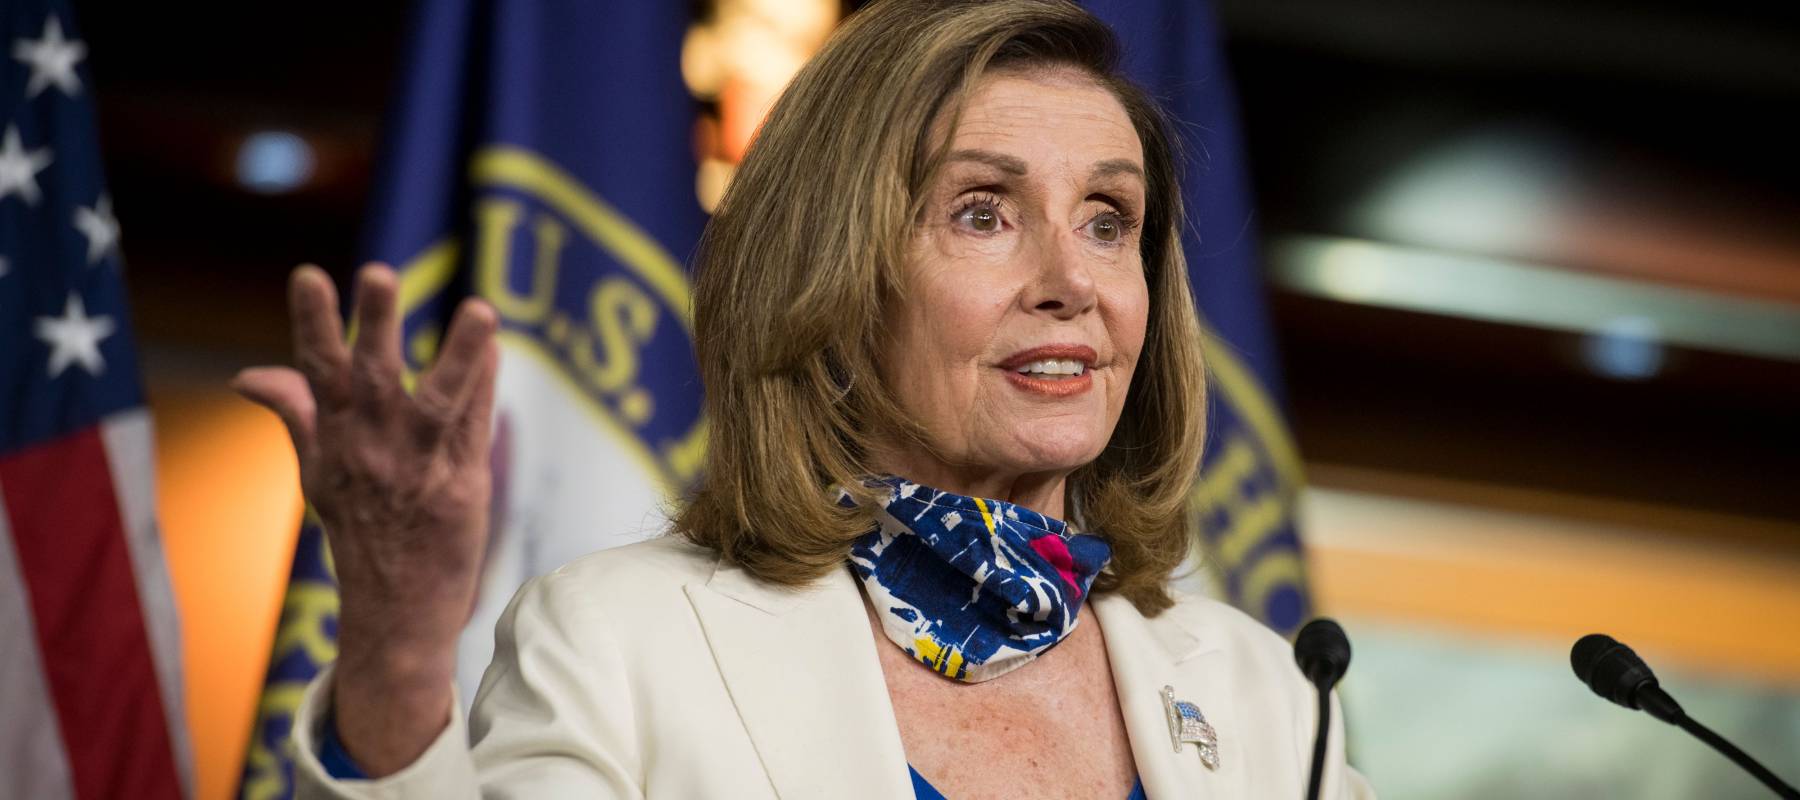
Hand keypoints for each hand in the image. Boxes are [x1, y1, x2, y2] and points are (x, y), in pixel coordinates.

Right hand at [234, 263, 498, 773]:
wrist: (395, 615)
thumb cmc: (360, 534)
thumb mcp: (317, 475)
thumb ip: (295, 415)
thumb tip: (245, 374)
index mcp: (335, 441)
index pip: (318, 373)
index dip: (313, 323)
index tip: (309, 275)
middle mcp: (372, 451)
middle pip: (372, 378)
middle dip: (374, 324)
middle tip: (377, 272)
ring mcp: (418, 471)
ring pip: (438, 403)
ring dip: (458, 356)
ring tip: (480, 310)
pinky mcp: (461, 491)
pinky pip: (475, 430)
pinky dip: (484, 389)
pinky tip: (495, 350)